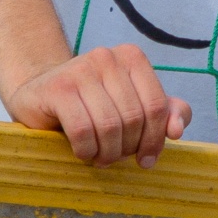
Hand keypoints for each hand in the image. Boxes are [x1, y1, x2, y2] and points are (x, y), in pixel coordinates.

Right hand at [3, 44, 192, 167]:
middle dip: (127, 148)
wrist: (40, 94)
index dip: (155, 139)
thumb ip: (163, 114)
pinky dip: (86, 150)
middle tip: (114, 158)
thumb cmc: (92, 105)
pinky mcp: (58, 89)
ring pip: (109, 126)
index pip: (157, 105)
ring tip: (99, 157)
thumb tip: (177, 130)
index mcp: (132, 57)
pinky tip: (82, 152)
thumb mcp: (131, 106)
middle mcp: (107, 57)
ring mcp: (80, 70)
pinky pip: (82, 130)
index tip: (145, 160)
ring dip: (106, 153)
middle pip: (134, 118)